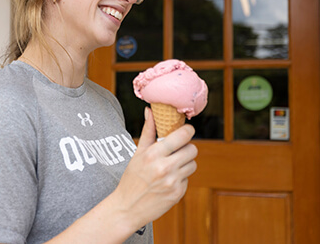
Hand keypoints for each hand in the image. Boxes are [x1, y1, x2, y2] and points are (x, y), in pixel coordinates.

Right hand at [110, 107, 197, 231]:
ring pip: (192, 164)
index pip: (183, 135)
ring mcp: (172, 182)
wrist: (127, 208)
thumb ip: (148, 131)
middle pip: (192, 149)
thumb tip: (150, 110)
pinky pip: (187, 179)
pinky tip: (167, 181)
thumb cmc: (131, 178)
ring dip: (185, 164)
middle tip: (177, 151)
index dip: (188, 131)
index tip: (186, 131)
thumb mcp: (137, 153)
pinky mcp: (178, 194)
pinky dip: (180, 178)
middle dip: (186, 148)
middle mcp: (164, 168)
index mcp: (153, 154)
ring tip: (170, 167)